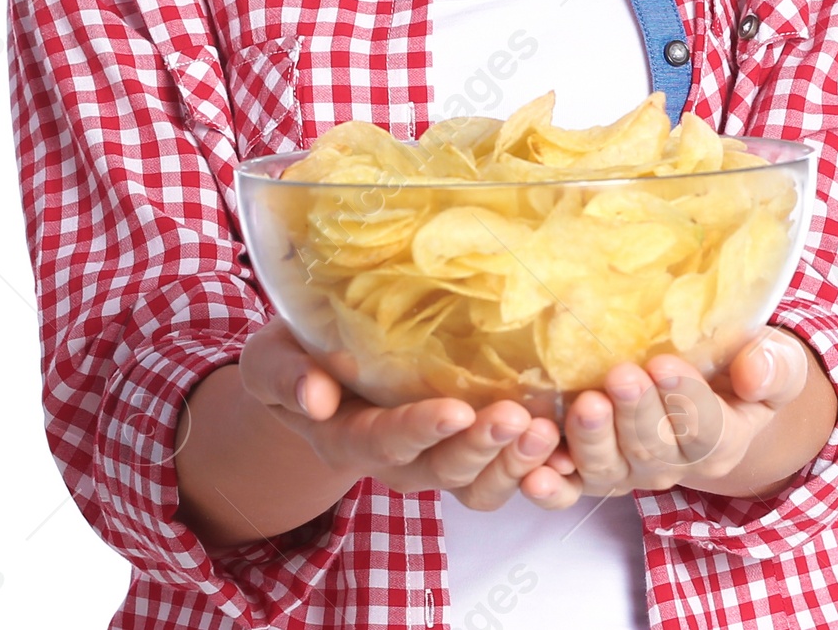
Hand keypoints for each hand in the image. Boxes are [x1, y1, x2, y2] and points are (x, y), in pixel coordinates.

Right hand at [237, 316, 564, 507]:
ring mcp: (431, 458)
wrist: (310, 374)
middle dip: (481, 448)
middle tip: (520, 418)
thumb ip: (287, 375)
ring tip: (550, 430)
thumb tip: (314, 394)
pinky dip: (534, 467)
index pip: (385, 440)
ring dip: (515, 462)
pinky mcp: (461, 446)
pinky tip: (566, 445)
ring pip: (477, 481)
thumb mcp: (271, 359)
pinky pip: (499, 472)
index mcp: (346, 435)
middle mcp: (395, 459)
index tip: (456, 410)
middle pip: (441, 469)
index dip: (420, 430)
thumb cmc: (292, 357)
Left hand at [517, 326, 813, 507]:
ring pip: (608, 469)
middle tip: (620, 376)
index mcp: (722, 439)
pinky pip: (570, 490)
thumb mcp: (773, 362)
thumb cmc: (736, 369)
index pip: (706, 427)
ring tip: (583, 405)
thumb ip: (773, 367)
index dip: (684, 399)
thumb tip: (755, 368)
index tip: (664, 364)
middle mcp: (673, 465)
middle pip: (652, 447)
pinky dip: (552, 488)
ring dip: (591, 441)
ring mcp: (628, 472)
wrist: (706, 396)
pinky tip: (534, 474)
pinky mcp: (590, 473)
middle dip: (635, 413)